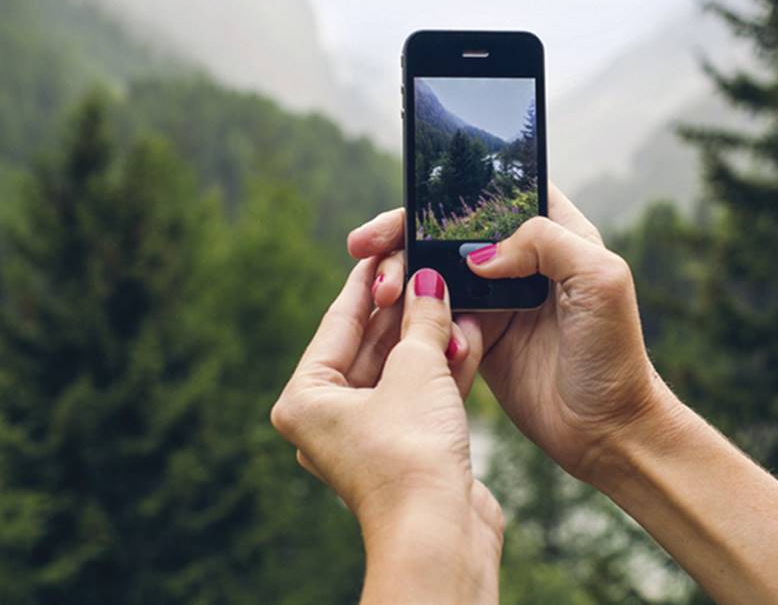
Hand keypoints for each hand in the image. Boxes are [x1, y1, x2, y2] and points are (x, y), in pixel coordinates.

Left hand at [271, 258, 502, 602]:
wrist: (440, 534)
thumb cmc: (411, 452)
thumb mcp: (416, 368)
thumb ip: (422, 319)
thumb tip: (428, 282)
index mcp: (307, 397)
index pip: (340, 320)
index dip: (367, 279)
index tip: (384, 245)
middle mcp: (331, 416)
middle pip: (372, 343)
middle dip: (406, 308)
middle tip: (427, 268)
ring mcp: (369, 433)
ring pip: (401, 368)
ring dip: (431, 337)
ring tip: (454, 299)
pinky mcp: (405, 446)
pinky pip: (421, 393)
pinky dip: (443, 367)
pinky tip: (468, 336)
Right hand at [347, 183, 672, 489]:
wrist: (607, 431)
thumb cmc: (615, 355)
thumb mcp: (601, 280)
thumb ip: (545, 242)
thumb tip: (478, 254)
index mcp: (554, 232)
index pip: (493, 191)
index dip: (448, 189)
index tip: (408, 203)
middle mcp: (521, 258)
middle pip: (450, 227)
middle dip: (403, 232)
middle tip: (366, 247)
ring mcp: (496, 296)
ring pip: (433, 268)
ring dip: (399, 274)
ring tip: (380, 293)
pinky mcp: (477, 333)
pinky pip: (432, 313)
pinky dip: (409, 314)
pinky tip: (392, 322)